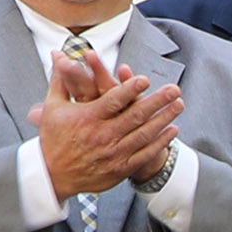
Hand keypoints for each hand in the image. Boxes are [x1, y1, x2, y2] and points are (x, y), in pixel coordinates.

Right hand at [35, 42, 184, 197]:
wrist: (53, 176)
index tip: (145, 79)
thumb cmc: (54, 138)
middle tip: (174, 89)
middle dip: (157, 101)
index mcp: (87, 118)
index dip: (129, 90)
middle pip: (135, 116)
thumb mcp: (53, 107)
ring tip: (178, 105)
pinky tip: (172, 130)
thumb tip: (59, 55)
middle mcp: (102, 135)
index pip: (112, 101)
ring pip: (144, 134)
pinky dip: (160, 142)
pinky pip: (144, 154)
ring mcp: (113, 153)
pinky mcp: (120, 168)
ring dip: (164, 119)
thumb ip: (60, 80)